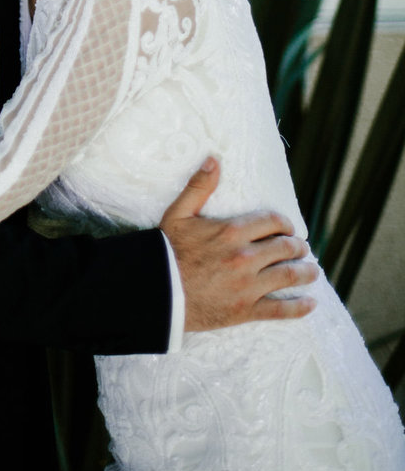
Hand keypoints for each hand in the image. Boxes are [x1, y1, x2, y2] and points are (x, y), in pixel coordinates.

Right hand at [160, 157, 317, 331]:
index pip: (272, 222)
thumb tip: (214, 160)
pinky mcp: (246, 310)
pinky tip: (310, 304)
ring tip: (312, 271)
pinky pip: (280, 310)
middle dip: (298, 247)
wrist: (158, 291)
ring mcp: (248, 286)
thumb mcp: (179, 213)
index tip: (288, 228)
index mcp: (232, 231)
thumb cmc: (168, 250)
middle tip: (301, 249)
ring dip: (306, 273)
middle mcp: (245, 257)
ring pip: (289, 276)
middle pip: (285, 248)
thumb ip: (199, 186)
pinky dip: (299, 307)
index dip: (285, 224)